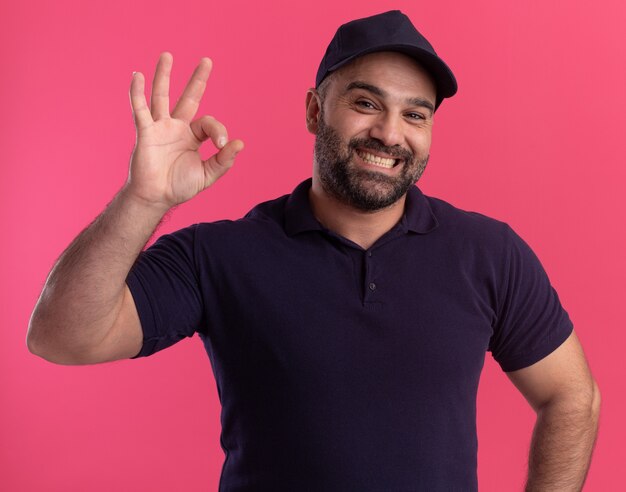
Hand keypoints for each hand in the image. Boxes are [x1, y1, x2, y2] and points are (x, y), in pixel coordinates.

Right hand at [126, 52, 243, 209]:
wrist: (156, 197)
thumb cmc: (179, 186)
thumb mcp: (207, 175)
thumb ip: (223, 161)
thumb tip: (239, 143)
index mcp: (192, 136)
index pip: (209, 123)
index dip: (218, 130)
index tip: (222, 144)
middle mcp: (176, 127)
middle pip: (188, 98)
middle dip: (198, 80)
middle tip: (207, 60)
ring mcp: (159, 128)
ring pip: (162, 97)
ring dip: (164, 76)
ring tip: (167, 55)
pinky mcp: (145, 132)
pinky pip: (140, 110)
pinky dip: (137, 93)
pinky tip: (137, 76)